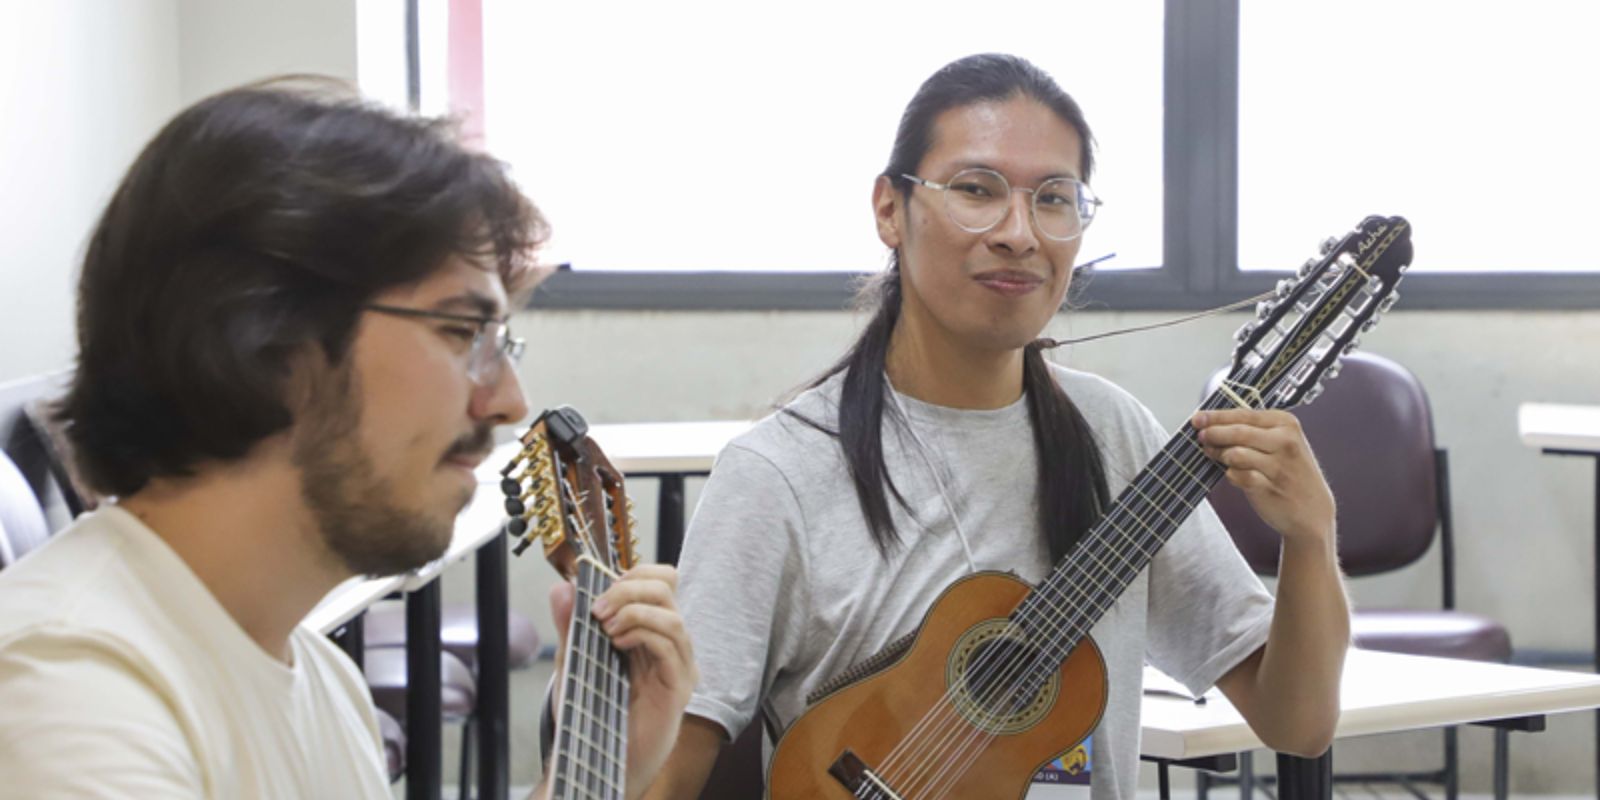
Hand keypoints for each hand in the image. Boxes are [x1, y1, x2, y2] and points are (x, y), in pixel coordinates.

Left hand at [548, 564, 697, 799]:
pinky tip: (618, 644)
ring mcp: (679, 664)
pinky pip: (671, 646)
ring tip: (605, 627)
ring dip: (634, 612)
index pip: (661, 581)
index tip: (601, 586)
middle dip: (630, 588)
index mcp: (650, 630)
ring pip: (673, 616)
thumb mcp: (573, 661)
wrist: (597, 754)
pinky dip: (644, 634)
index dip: (635, 573)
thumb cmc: (591, 711)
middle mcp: (670, 642)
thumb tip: (561, 587)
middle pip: (668, 589)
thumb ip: (570, 625)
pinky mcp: (679, 687)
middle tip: (598, 607)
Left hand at [1192, 408, 1335, 544]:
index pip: (1244, 414)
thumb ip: (1253, 431)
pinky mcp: (1269, 487)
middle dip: (1213, 433)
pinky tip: (1231, 473)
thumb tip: (1213, 423)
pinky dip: (1230, 474)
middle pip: (1237, 432)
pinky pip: (1238, 476)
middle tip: (1201, 437)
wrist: (1312, 509)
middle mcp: (1285, 442)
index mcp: (1286, 424)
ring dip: (1219, 454)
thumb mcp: (1281, 443)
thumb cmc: (1291, 473)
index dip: (1216, 416)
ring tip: (1215, 455)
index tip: (1197, 418)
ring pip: (1235, 453)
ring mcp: (1279, 466)